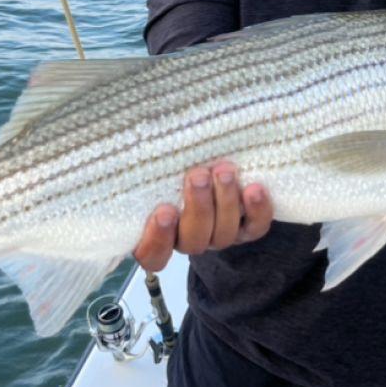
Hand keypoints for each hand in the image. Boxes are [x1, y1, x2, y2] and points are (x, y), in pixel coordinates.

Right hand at [133, 162, 272, 271]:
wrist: (213, 161)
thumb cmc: (173, 160)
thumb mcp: (155, 162)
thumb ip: (146, 162)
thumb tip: (127, 132)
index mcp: (159, 232)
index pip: (152, 254)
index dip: (157, 239)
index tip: (163, 211)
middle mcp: (189, 238)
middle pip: (193, 240)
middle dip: (198, 208)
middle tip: (198, 176)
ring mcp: (219, 235)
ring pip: (224, 234)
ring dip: (225, 202)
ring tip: (224, 172)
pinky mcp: (247, 228)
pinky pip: (255, 228)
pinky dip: (257, 210)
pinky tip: (254, 188)